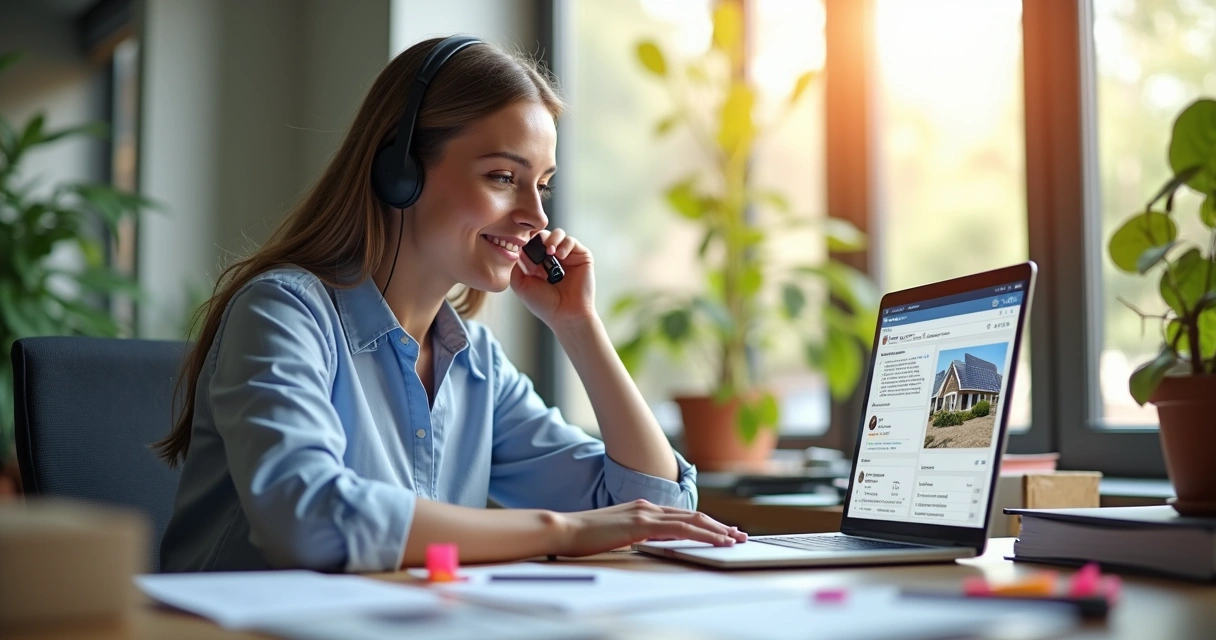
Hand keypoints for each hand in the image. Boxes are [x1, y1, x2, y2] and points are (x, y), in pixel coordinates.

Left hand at [510, 228, 595, 328]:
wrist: (566, 315)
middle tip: (536, 245)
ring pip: (558, 234)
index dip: (525, 239)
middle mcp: (552, 259)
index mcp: (537, 264)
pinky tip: (560, 256)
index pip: (530, 243)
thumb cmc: (544, 304)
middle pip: (543, 235)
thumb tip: (513, 246)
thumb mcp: (520, 284)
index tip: (521, 242)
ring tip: (549, 251)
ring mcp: (567, 257)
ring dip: (551, 239)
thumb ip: (514, 265)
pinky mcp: (581, 256)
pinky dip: (564, 244)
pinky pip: (571, 241)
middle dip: (538, 237)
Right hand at [551, 499, 748, 556]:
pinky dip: (703, 535)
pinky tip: (717, 542)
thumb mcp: (616, 536)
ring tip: (735, 539)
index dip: (705, 524)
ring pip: (692, 520)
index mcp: (642, 509)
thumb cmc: (585, 537)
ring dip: (717, 530)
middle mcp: (648, 507)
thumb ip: (635, 536)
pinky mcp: (642, 524)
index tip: (722, 532)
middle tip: (739, 535)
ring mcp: (645, 513)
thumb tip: (649, 545)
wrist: (564, 530)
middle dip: (718, 526)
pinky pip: (681, 530)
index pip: (681, 516)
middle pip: (692, 515)